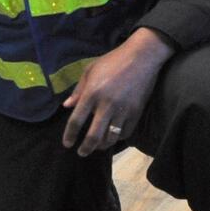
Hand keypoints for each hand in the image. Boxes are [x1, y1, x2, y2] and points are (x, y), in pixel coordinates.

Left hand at [60, 28, 173, 156]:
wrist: (142, 57)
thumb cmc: (112, 61)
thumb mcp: (90, 70)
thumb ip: (78, 90)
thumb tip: (67, 106)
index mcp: (91, 93)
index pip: (76, 121)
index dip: (69, 135)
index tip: (67, 144)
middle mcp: (106, 105)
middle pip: (93, 136)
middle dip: (86, 148)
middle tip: (82, 153)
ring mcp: (123, 110)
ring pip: (110, 138)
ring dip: (101, 146)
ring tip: (97, 147)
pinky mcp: (136, 112)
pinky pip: (125, 133)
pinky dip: (117, 138)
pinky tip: (112, 137)